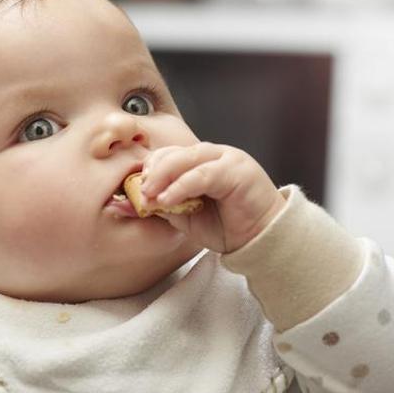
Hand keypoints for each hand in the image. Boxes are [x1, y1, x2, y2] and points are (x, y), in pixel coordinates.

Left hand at [140, 142, 285, 252]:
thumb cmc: (227, 226)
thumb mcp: (187, 216)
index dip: (148, 169)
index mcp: (200, 161)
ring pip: (186, 159)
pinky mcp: (236, 171)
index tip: (132, 188)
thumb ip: (165, 206)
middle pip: (173, 153)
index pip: (167, 155)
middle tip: (137, 192)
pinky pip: (202, 175)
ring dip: (163, 177)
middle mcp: (212, 155)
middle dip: (151, 172)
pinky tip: (167, 199)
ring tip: (148, 195)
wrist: (261, 239)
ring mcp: (226, 159)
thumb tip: (134, 203)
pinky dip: (181, 186)